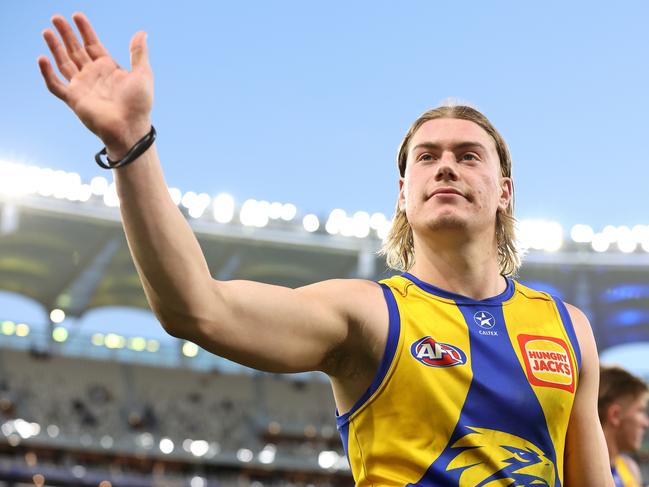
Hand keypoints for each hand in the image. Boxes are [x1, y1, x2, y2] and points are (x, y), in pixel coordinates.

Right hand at [38, 13, 152, 158]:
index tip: (77, 16)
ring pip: (64, 63)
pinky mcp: (74, 99)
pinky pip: (56, 85)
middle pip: (76, 50)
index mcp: (108, 69)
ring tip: (47, 31)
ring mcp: (82, 87)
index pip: (93, 45)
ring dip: (55, 48)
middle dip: (66, 34)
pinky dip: (47, 73)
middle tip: (56, 17)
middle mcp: (93, 76)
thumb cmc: (139, 104)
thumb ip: (139, 53)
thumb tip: (141, 33)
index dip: (85, 30)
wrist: (130, 127)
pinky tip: (43, 59)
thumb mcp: (143, 74)